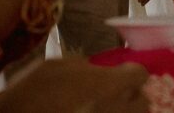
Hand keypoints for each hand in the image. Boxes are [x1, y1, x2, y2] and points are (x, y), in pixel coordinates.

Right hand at [0, 56, 148, 112]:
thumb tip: (97, 70)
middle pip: (143, 103)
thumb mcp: (57, 66)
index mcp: (110, 86)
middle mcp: (117, 111)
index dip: (130, 73)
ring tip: (102, 109)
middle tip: (114, 97)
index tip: (121, 74)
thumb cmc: (31, 94)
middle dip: (132, 98)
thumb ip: (85, 66)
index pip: (140, 75)